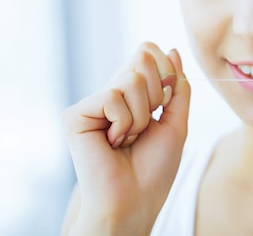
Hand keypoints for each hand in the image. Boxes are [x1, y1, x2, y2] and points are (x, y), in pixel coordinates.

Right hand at [61, 42, 190, 235]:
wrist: (135, 201)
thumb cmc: (154, 169)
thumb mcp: (176, 121)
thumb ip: (177, 85)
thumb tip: (172, 50)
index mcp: (131, 93)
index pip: (149, 52)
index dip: (166, 73)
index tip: (163, 105)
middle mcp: (110, 93)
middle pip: (142, 58)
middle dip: (156, 96)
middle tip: (142, 128)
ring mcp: (91, 103)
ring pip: (131, 79)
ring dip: (140, 117)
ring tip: (127, 139)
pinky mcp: (75, 114)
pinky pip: (112, 96)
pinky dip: (123, 123)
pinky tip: (112, 142)